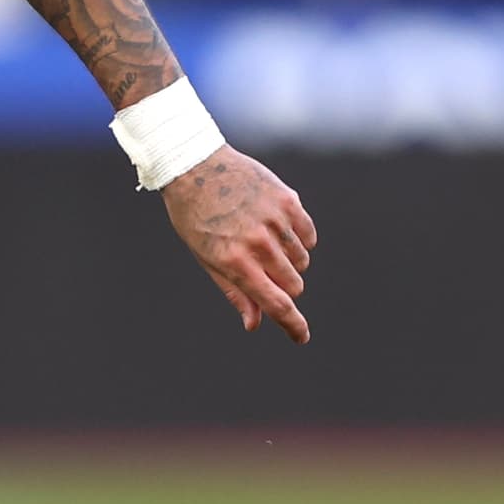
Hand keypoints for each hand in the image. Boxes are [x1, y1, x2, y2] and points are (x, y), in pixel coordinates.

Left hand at [160, 148, 316, 341]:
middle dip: (283, 286)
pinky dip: (300, 240)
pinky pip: (309, 236)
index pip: (275, 303)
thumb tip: (254, 324)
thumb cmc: (195, 218)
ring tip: (263, 243)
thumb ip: (234, 292)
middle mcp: (258, 243)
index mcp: (235, 262)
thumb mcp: (206, 258)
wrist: (195, 166)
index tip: (302, 337)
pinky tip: (279, 229)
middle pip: (293, 285)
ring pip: (302, 262)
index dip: (292, 325)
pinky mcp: (288, 200)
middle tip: (262, 270)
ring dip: (289, 262)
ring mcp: (275, 220)